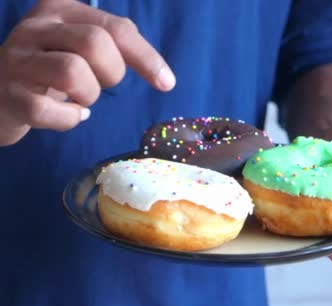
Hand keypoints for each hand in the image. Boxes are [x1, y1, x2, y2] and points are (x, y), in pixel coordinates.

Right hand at [0, 0, 174, 145]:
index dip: (146, 57)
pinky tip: (69, 117)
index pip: (117, 28)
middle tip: (100, 84)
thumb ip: (116, 44)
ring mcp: (17, 60)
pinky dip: (68, 120)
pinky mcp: (8, 94)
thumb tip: (161, 75)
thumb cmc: (52, 68)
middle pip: (95, 43)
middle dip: (111, 73)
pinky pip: (48, 110)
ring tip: (80, 99)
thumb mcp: (80, 44)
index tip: (166, 83)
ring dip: (88, 95)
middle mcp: (36, 27)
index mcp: (61, 9)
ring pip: (72, 72)